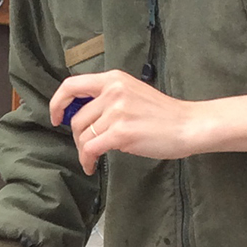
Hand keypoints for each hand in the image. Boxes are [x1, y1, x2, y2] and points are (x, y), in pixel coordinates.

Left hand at [47, 71, 246, 172]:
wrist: (190, 125)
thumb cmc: (162, 114)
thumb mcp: (131, 93)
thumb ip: (106, 99)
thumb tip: (76, 116)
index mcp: (114, 80)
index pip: (71, 85)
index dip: (58, 103)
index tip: (56, 118)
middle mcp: (113, 92)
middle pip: (76, 119)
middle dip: (77, 137)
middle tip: (88, 147)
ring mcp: (117, 112)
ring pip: (82, 135)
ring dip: (84, 150)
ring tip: (93, 157)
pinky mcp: (121, 132)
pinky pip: (90, 149)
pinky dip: (87, 160)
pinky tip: (92, 166)